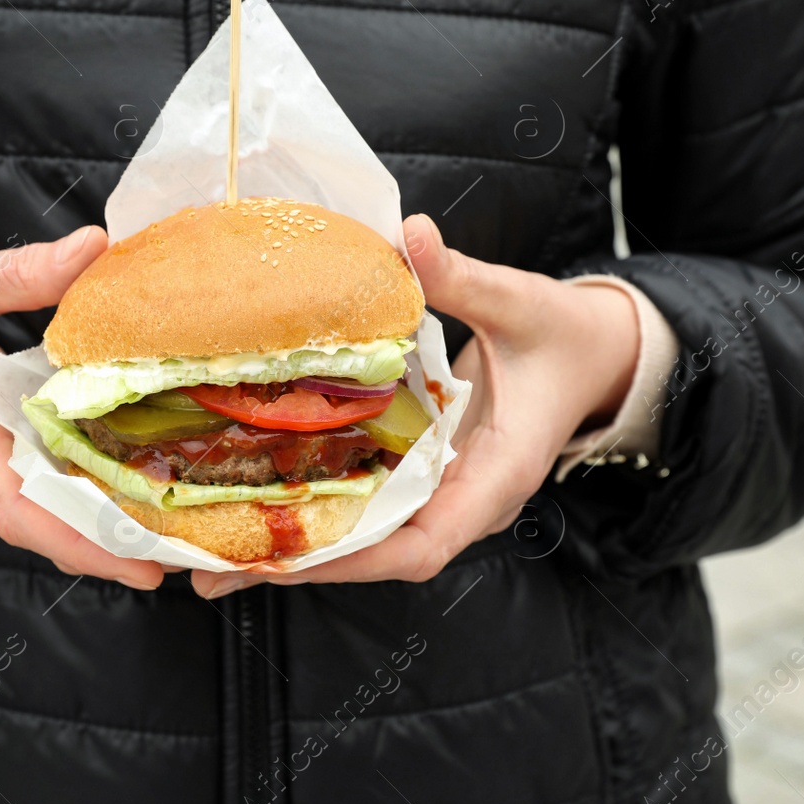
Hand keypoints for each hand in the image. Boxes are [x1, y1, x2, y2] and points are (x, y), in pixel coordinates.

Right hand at [0, 227, 166, 589]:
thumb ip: (20, 273)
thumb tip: (96, 248)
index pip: (20, 503)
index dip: (81, 540)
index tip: (140, 566)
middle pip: (50, 522)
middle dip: (116, 547)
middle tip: (195, 556)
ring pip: (52, 503)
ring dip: (109, 521)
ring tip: (184, 532)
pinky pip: (49, 470)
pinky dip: (93, 481)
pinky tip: (145, 474)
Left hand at [191, 213, 640, 597]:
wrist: (595, 354)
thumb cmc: (562, 336)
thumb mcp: (520, 302)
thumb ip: (463, 277)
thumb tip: (412, 233)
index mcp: (499, 475)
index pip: (427, 542)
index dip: (359, 556)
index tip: (294, 556)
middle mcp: (467, 502)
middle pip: (379, 556)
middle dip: (301, 567)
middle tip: (213, 570)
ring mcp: (445, 496)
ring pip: (367, 544)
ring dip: (295, 552)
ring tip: (208, 562)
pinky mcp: (425, 479)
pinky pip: (368, 512)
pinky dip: (314, 517)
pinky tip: (251, 513)